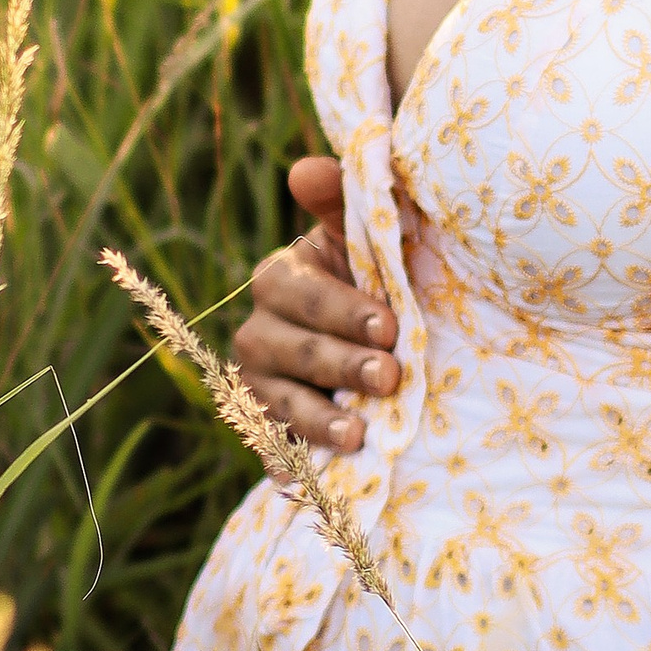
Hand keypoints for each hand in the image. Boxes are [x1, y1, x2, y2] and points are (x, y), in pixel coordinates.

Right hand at [230, 153, 400, 454]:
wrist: (384, 344)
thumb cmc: (379, 279)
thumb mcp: (368, 236)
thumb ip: (343, 200)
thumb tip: (306, 169)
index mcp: (280, 278)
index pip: (298, 292)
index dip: (341, 309)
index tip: (389, 326)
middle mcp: (260, 331)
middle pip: (288, 349)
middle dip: (339, 363)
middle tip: (391, 376)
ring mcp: (259, 384)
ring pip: (276, 401)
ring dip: (316, 418)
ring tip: (358, 433)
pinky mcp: (267, 430)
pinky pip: (270, 449)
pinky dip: (288, 464)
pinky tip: (310, 480)